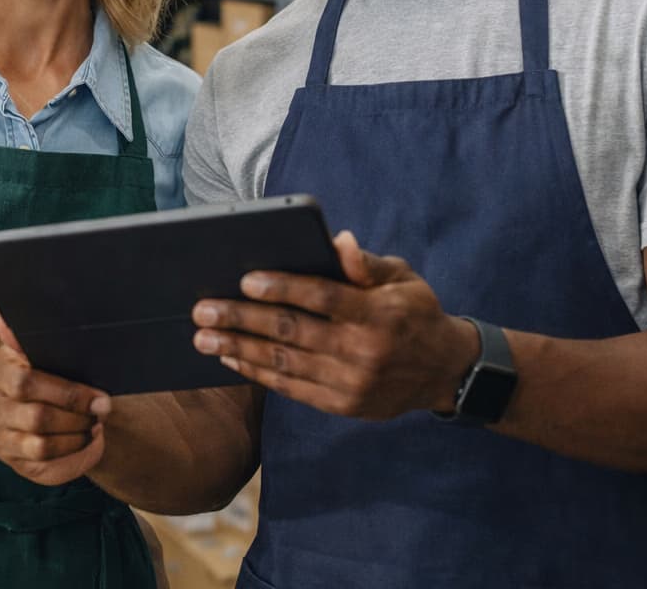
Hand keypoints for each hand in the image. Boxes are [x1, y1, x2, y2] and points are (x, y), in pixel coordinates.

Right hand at [0, 311, 110, 484]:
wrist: (20, 404)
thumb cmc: (34, 369)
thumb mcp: (27, 349)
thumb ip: (20, 336)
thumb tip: (3, 316)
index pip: (26, 384)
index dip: (68, 393)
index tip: (99, 395)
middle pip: (38, 419)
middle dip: (78, 416)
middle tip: (103, 410)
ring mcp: (3, 441)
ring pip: (43, 448)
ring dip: (78, 438)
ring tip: (95, 426)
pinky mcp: (17, 465)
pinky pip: (49, 472)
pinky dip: (76, 460)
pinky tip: (91, 445)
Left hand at [191, 231, 479, 419]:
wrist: (443, 372)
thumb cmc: (415, 312)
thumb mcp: (403, 278)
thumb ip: (367, 263)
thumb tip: (338, 241)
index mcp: (379, 312)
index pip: (323, 297)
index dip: (283, 288)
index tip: (245, 280)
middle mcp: (363, 349)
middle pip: (293, 332)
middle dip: (242, 319)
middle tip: (204, 310)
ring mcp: (352, 382)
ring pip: (285, 363)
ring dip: (239, 349)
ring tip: (203, 338)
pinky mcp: (343, 404)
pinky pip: (292, 388)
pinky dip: (259, 373)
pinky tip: (231, 359)